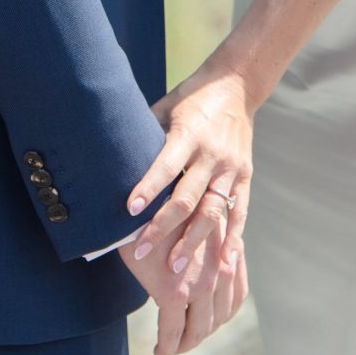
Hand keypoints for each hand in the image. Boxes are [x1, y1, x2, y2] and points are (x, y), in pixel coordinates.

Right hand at [122, 211, 247, 354]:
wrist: (140, 204)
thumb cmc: (162, 211)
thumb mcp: (196, 222)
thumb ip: (207, 245)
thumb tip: (207, 261)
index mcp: (226, 252)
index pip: (236, 294)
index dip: (222, 313)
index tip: (209, 322)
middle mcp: (220, 270)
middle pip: (219, 316)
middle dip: (204, 331)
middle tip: (188, 339)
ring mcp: (199, 284)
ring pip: (199, 328)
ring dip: (187, 343)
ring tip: (174, 347)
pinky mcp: (173, 292)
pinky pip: (173, 330)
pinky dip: (168, 345)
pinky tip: (160, 351)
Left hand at [124, 62, 254, 343]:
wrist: (236, 86)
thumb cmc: (191, 98)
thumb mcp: (165, 108)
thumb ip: (146, 136)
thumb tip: (111, 159)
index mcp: (189, 134)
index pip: (166, 166)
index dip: (149, 188)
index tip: (130, 211)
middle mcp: (212, 154)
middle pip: (187, 197)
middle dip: (163, 227)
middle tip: (140, 251)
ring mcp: (231, 168)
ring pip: (212, 212)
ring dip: (193, 242)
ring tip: (176, 268)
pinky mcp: (245, 176)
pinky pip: (239, 213)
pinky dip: (232, 240)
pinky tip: (224, 265)